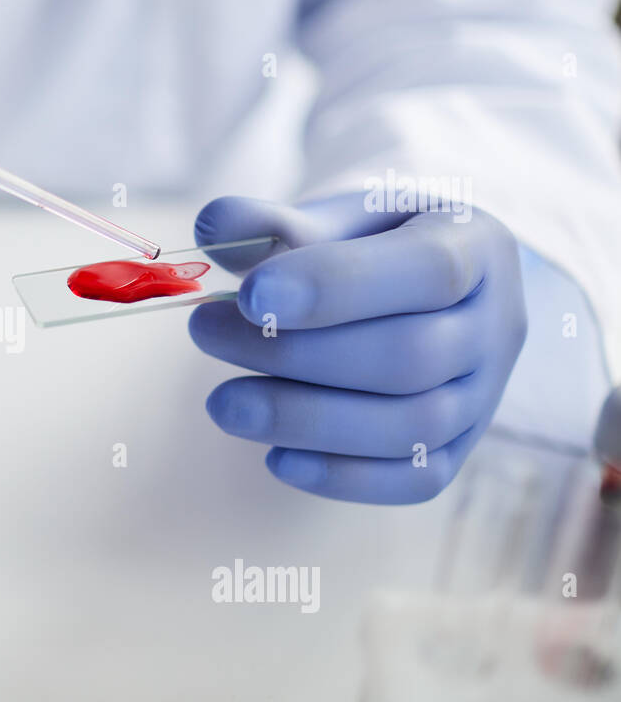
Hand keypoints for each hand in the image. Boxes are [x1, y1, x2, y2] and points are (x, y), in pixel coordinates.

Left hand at [189, 194, 527, 504]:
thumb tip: (213, 224)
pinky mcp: (456, 451)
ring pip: (410, 427)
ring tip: (223, 403)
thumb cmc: (369, 248)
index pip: (428, 270)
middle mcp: (495, 326)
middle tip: (205, 331)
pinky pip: (413, 482)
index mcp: (476, 247)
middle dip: (295, 355)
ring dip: (304, 419)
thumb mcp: (333, 219)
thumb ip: (275, 223)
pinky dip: (340, 477)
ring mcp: (482, 396)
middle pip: (409, 358)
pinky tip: (274, 457)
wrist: (419, 293)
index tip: (251, 293)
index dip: (338, 286)